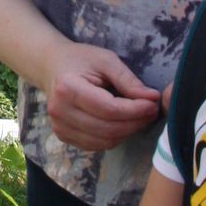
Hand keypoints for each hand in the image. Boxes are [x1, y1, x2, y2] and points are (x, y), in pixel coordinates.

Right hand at [44, 40, 160, 151]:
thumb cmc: (80, 60)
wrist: (51, 67)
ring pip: (104, 141)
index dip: (135, 110)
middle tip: (152, 111)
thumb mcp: (106, 60)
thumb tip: (153, 98)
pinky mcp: (63, 136)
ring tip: (140, 117)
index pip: (109, 109)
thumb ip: (128, 80)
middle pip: (108, 129)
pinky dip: (115, 137)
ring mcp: (59, 127)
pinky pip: (97, 145)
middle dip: (135, 123)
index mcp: (68, 88)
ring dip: (128, 132)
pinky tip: (123, 124)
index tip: (154, 104)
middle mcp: (60, 111)